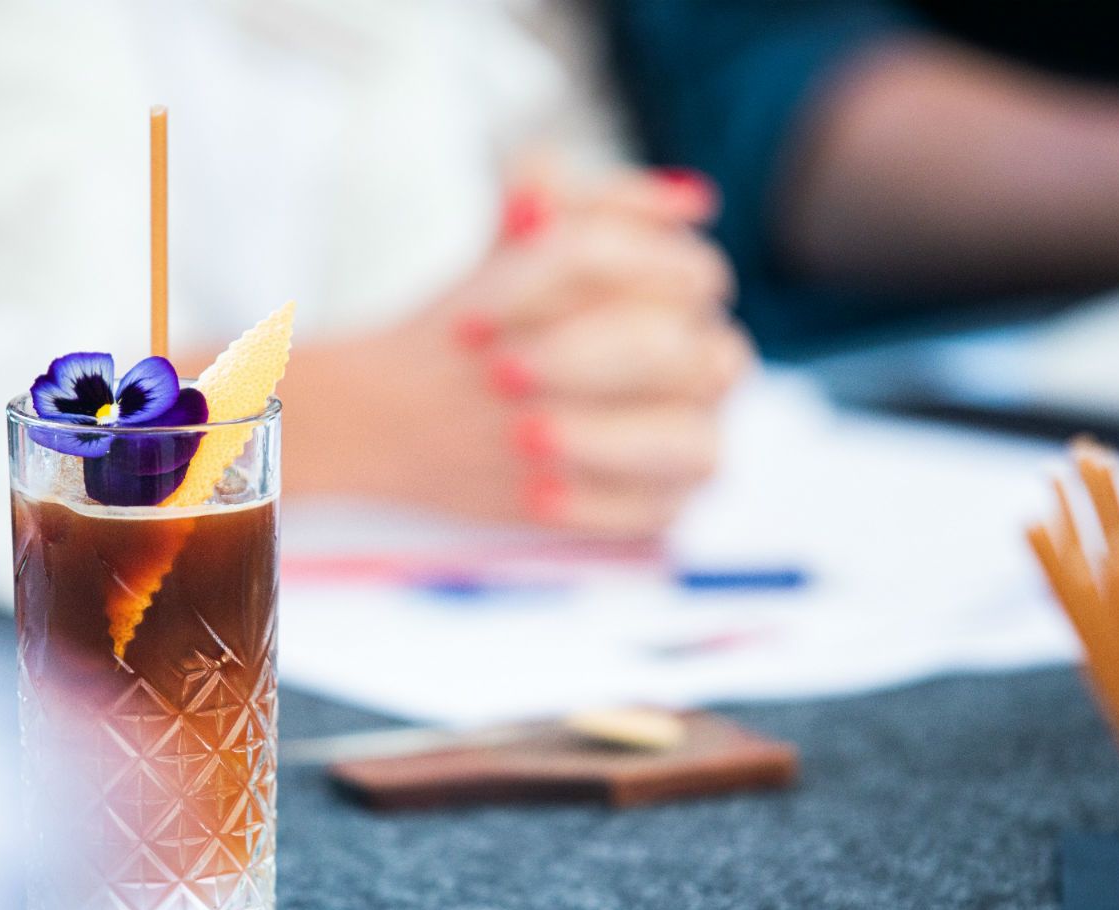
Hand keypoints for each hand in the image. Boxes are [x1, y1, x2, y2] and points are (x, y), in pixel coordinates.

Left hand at [450, 168, 751, 535]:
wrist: (414, 410)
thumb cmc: (479, 327)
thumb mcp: (500, 255)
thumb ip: (533, 204)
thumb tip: (542, 184)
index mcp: (682, 286)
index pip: (679, 269)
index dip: (581, 279)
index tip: (479, 308)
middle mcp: (703, 361)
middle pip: (684, 353)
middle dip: (589, 358)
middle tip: (500, 372)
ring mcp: (692, 437)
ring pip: (694, 443)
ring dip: (605, 439)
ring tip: (524, 439)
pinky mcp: (662, 505)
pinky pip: (654, 516)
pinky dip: (595, 504)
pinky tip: (535, 494)